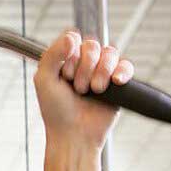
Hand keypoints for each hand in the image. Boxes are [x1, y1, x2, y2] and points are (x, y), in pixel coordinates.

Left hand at [34, 30, 133, 148]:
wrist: (75, 134)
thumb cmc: (56, 111)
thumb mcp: (44, 80)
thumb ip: (52, 55)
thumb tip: (71, 36)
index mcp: (64, 60)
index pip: (73, 39)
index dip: (71, 54)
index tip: (64, 73)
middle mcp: (83, 63)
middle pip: (92, 45)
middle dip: (84, 67)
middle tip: (78, 88)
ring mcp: (102, 72)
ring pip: (110, 53)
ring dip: (100, 72)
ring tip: (93, 91)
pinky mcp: (118, 83)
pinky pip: (126, 65)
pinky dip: (122, 71)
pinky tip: (115, 82)